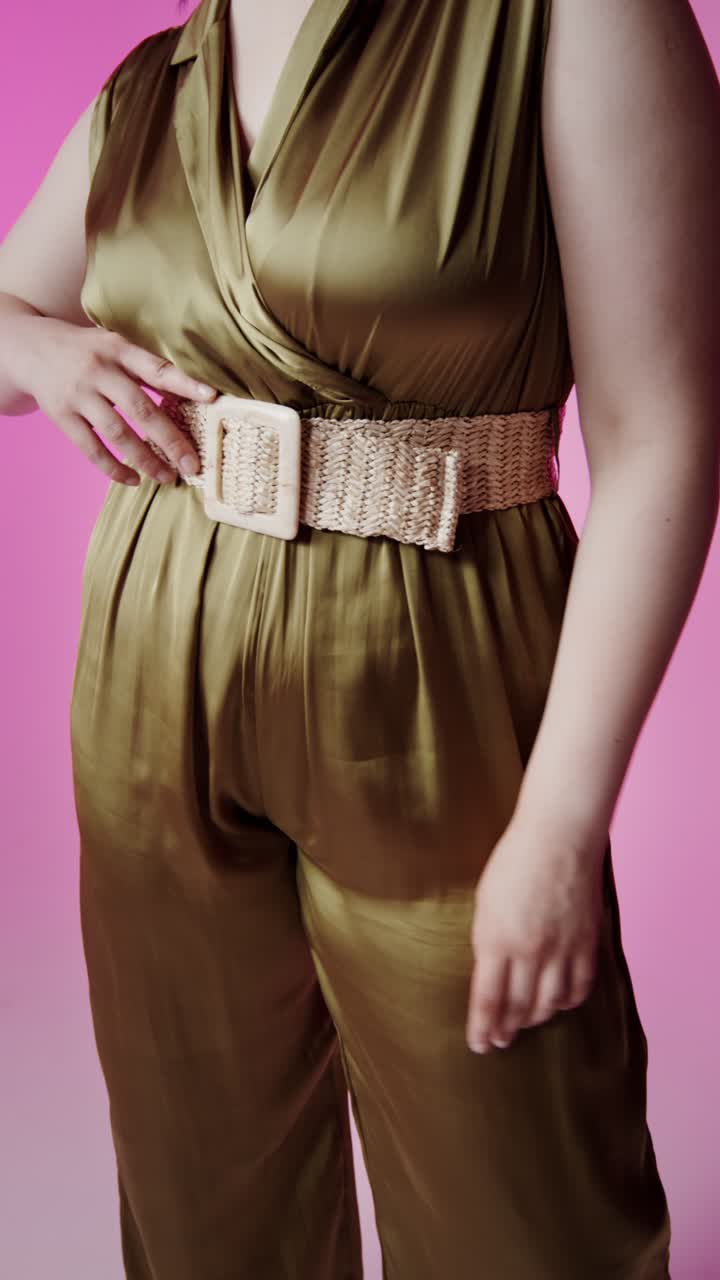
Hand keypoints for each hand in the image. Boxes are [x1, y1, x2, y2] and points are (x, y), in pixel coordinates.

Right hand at [14, 316, 216, 485]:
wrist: (30, 348)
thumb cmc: (87, 351)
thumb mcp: (115, 347)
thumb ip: (147, 369)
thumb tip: (192, 394)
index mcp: (118, 349)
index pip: (157, 368)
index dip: (184, 383)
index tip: (211, 398)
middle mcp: (98, 370)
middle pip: (140, 409)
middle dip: (170, 440)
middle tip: (192, 465)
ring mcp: (78, 395)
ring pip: (117, 434)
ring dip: (145, 460)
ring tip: (166, 477)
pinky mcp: (61, 416)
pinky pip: (91, 448)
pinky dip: (113, 468)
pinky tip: (133, 479)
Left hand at [466, 811, 605, 1053]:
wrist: (559, 837)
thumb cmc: (513, 861)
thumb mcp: (484, 902)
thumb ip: (487, 940)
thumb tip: (488, 972)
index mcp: (496, 940)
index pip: (487, 1001)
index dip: (482, 1028)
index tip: (478, 1045)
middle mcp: (530, 952)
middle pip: (518, 1008)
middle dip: (506, 1030)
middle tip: (500, 1041)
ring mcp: (562, 950)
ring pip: (549, 1004)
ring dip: (535, 1019)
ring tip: (525, 1024)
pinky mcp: (586, 944)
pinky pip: (578, 987)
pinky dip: (567, 1001)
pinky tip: (558, 1003)